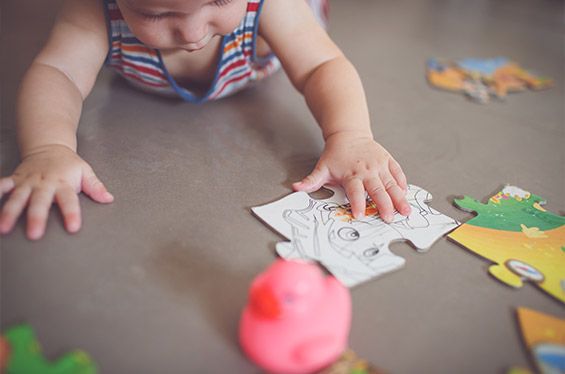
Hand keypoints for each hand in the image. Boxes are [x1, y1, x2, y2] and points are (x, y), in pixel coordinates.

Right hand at [0, 144, 112, 239]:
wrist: (49, 146)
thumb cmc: (68, 164)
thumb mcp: (85, 172)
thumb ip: (96, 187)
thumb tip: (108, 198)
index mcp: (63, 183)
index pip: (69, 200)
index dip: (71, 213)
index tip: (73, 227)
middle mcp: (44, 183)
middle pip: (40, 201)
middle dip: (36, 217)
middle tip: (34, 234)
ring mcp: (27, 182)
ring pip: (17, 197)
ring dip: (9, 212)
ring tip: (3, 228)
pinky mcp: (15, 181)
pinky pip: (1, 187)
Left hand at [293, 131, 410, 221]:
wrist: (348, 134)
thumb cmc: (335, 154)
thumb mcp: (322, 167)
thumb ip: (311, 180)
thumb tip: (296, 188)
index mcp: (351, 174)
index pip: (355, 191)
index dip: (357, 204)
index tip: (359, 215)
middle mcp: (367, 170)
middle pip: (377, 190)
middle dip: (384, 205)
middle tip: (389, 218)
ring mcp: (379, 165)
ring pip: (391, 183)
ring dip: (399, 198)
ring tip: (406, 211)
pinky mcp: (387, 160)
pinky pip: (397, 172)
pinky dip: (402, 183)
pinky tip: (406, 194)